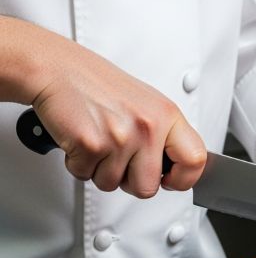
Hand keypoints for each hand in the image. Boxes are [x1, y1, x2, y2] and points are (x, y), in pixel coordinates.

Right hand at [7, 18, 205, 197]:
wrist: (57, 68)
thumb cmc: (99, 86)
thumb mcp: (147, 104)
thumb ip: (165, 135)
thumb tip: (177, 170)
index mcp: (167, 115)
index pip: (195, 160)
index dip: (183, 179)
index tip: (169, 181)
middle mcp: (148, 126)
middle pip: (148, 188)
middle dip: (129, 182)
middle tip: (119, 161)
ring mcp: (121, 137)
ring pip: (112, 184)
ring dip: (100, 170)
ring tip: (97, 141)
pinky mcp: (90, 144)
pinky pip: (85, 175)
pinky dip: (78, 163)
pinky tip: (80, 139)